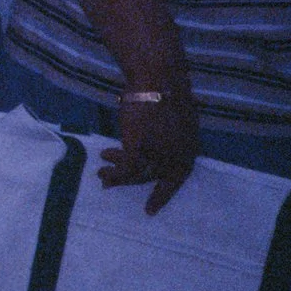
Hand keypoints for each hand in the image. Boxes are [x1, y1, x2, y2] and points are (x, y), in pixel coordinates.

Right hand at [103, 86, 199, 213]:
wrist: (158, 80)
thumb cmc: (166, 93)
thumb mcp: (175, 121)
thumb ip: (169, 137)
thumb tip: (157, 143)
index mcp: (189, 150)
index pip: (176, 179)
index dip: (162, 195)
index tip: (149, 209)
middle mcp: (176, 156)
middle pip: (151, 176)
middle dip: (129, 181)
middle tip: (109, 183)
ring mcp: (159, 154)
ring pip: (136, 175)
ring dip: (116, 176)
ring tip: (101, 173)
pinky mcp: (139, 150)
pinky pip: (124, 168)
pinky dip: (113, 172)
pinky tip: (102, 166)